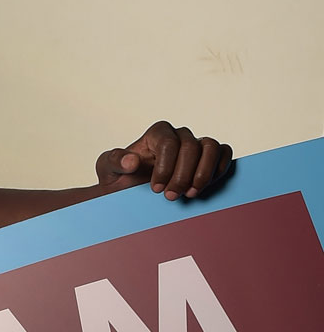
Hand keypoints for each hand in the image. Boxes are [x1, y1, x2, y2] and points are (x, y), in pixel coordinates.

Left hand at [95, 121, 232, 199]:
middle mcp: (177, 136)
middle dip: (183, 175)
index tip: (156, 189)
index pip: (169, 143)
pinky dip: (219, 168)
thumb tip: (133, 160)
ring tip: (191, 193)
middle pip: (191, 147)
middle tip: (172, 197)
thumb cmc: (118, 179)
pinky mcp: (208, 158)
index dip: (166, 167)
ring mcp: (195, 146)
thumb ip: (115, 160)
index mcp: (155, 134)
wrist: (129, 194)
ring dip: (204, 173)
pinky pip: (223, 153)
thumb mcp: (107, 169)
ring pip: (212, 147)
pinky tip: (204, 187)